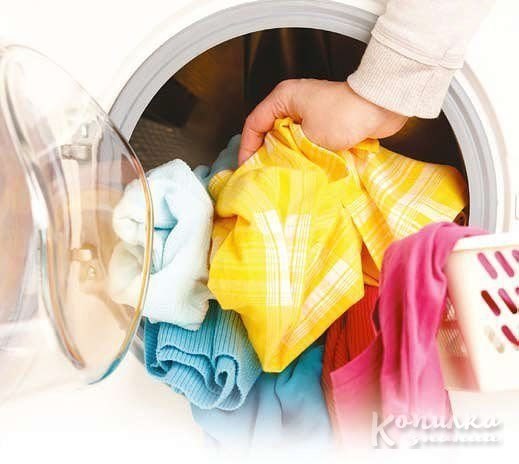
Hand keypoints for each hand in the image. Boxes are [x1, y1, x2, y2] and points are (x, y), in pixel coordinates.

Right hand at [238, 79, 407, 164]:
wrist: (380, 107)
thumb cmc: (344, 115)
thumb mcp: (308, 136)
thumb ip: (287, 149)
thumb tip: (277, 165)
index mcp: (283, 98)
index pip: (254, 123)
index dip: (247, 147)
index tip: (246, 167)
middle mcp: (293, 103)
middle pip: (268, 131)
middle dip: (264, 153)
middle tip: (261, 174)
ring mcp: (309, 112)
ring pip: (286, 138)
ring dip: (283, 155)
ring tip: (279, 174)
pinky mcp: (323, 123)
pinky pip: (303, 141)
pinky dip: (300, 154)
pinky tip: (299, 168)